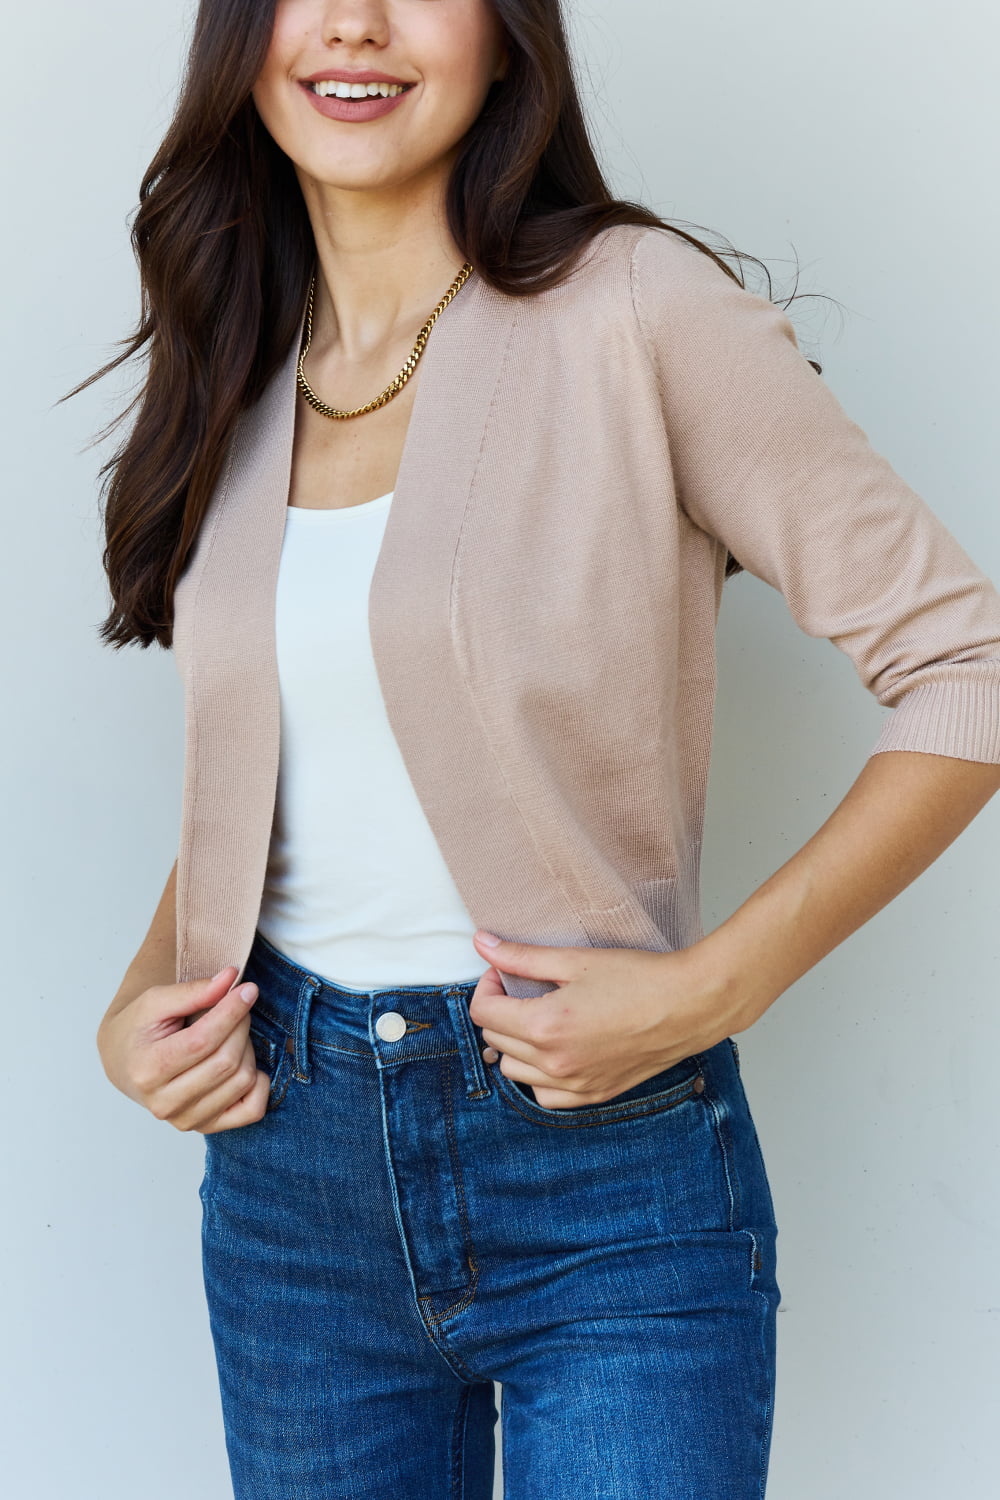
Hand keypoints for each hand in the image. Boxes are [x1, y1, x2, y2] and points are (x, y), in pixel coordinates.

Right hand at [97, 968, 271, 1133]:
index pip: (202, 1041)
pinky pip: (252, 1109)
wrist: (126, 1061)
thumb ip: (193, 991)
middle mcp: (164, 1103)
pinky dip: (259, 1084)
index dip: (231, 1012)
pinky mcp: (207, 1127)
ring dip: (248, 1049)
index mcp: (147, 1069)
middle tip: (237, 1008)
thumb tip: (230, 979)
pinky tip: (244, 1063)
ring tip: (232, 1035)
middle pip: (226, 1062)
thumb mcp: (156, 1002)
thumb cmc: (140, 1029)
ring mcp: (186, 1120)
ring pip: (243, 1081)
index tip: (247, 990)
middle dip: (240, 1026)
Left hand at [468, 931, 758, 1108]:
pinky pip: (544, 1095)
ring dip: (515, 1044)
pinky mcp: (594, 1095)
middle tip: (522, 987)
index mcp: (546, 1027)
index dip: (487, 986)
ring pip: (514, 1071)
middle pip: (495, 1040)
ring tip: (538, 1017)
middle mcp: (555, 1063)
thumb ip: (522, 957)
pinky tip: (555, 1050)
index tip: (503, 972)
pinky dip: (539, 1075)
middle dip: (500, 1010)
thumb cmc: (639, 978)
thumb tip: (482, 944)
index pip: (484, 1013)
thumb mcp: (575, 960)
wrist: (690, 1005)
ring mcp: (575, 1084)